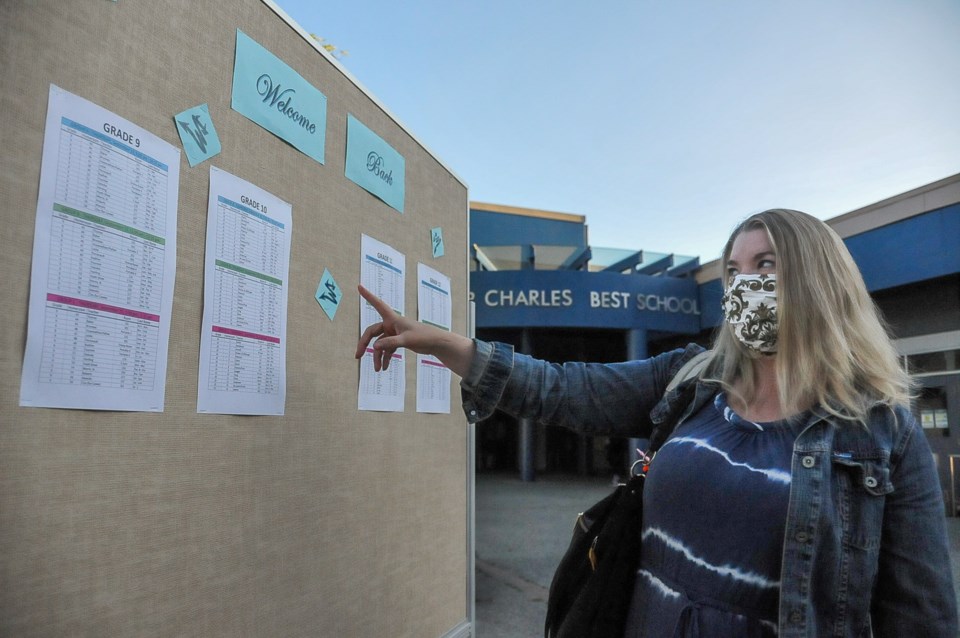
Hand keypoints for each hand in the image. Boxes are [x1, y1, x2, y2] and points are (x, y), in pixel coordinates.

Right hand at [354, 284, 474, 375]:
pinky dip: (385, 358)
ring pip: (380, 344)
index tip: (359, 286)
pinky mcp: (398, 341)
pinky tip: (385, 367)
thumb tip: (374, 347)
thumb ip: (390, 343)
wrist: (436, 343)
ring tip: (378, 369)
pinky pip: (387, 349)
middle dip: (364, 344)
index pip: (378, 304)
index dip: (368, 296)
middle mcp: (391, 324)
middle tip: (358, 356)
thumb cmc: (423, 337)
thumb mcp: (406, 340)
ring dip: (378, 356)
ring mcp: (394, 333)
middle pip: (372, 333)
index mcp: (393, 318)